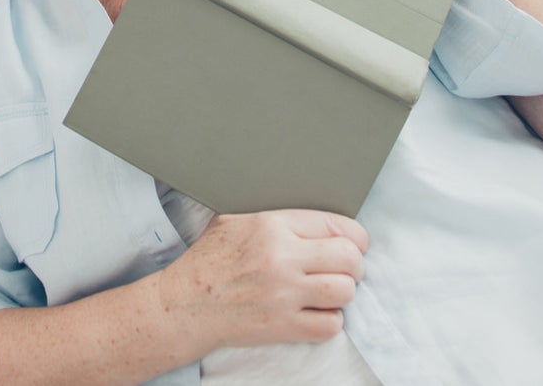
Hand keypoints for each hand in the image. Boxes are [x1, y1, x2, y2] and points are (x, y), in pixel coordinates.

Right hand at [157, 210, 366, 353]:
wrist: (187, 303)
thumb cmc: (210, 259)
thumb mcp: (236, 219)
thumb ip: (275, 215)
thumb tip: (311, 215)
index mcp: (272, 225)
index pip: (337, 225)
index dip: (354, 236)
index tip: (354, 243)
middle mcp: (282, 258)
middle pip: (349, 258)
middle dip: (354, 264)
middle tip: (346, 268)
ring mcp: (284, 294)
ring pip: (345, 291)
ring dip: (344, 292)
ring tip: (331, 290)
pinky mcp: (283, 327)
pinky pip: (330, 325)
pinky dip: (331, 320)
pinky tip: (317, 312)